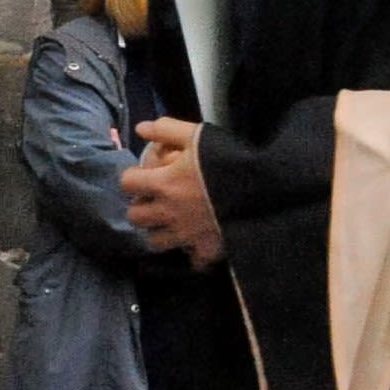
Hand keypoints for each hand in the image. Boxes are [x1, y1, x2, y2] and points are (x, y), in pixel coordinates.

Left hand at [122, 116, 224, 266]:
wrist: (262, 187)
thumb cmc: (226, 159)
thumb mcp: (196, 135)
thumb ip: (166, 129)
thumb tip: (140, 128)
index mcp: (162, 184)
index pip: (127, 183)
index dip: (133, 178)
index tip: (144, 176)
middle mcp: (168, 212)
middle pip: (135, 217)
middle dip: (141, 208)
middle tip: (155, 201)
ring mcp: (186, 234)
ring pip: (155, 242)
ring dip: (159, 232)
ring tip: (171, 223)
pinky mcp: (207, 248)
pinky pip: (193, 261)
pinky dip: (192, 255)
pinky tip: (197, 244)